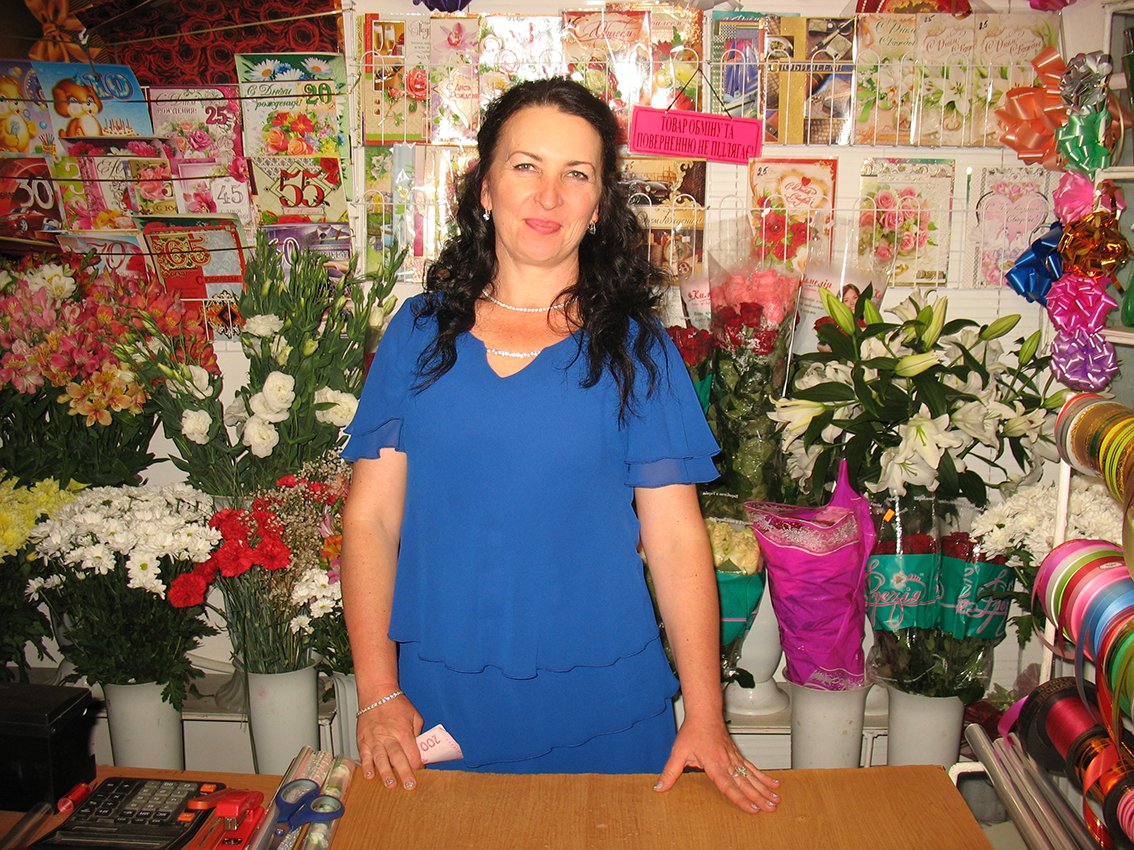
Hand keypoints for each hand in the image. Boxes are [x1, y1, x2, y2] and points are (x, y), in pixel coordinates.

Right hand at [356, 693, 423, 789]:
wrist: (376, 693)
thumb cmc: (396, 704)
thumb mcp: (414, 716)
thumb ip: (417, 734)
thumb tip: (420, 750)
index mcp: (403, 731)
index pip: (412, 752)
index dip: (418, 764)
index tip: (421, 773)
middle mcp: (388, 736)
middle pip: (397, 757)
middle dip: (404, 772)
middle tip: (408, 786)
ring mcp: (374, 739)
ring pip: (380, 759)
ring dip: (385, 773)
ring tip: (389, 784)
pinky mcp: (363, 740)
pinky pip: (364, 755)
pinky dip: (366, 766)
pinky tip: (369, 776)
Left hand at [653, 716, 780, 813]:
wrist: (704, 712)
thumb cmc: (692, 731)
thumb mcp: (678, 752)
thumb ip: (670, 772)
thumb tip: (659, 787)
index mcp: (714, 763)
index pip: (728, 785)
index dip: (740, 798)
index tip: (752, 808)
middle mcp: (727, 762)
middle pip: (745, 783)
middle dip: (759, 797)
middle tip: (771, 809)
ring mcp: (734, 758)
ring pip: (752, 776)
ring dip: (765, 789)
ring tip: (777, 800)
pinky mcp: (737, 755)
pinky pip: (753, 768)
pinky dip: (764, 777)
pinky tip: (774, 784)